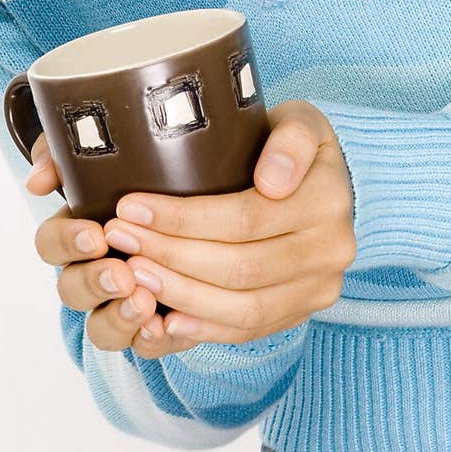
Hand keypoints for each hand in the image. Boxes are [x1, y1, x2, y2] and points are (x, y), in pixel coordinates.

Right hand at [26, 132, 158, 351]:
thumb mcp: (110, 145)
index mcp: (78, 230)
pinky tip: (167, 326)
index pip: (50, 244)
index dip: (66, 243)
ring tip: (146, 305)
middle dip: (94, 285)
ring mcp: (121, 302)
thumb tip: (37, 180)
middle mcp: (93, 270)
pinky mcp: (157, 323)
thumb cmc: (153, 164)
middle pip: (71, 291)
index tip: (95, 235)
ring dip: (118, 319)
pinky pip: (145, 345)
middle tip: (123, 274)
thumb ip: (65, 152)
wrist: (218, 185)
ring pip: (102, 328)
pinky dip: (154, 340)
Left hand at [98, 100, 355, 359]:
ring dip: (180, 294)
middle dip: (170, 256)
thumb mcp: (300, 121)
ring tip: (132, 273)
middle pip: (239, 267)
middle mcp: (331, 251)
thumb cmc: (293, 144)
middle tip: (119, 239)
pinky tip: (165, 318)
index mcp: (328, 199)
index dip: (183, 218)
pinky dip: (205, 327)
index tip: (129, 206)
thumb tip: (273, 180)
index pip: (245, 217)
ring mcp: (318, 288)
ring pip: (242, 307)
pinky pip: (251, 330)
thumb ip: (291, 140)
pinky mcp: (301, 311)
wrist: (328, 182)